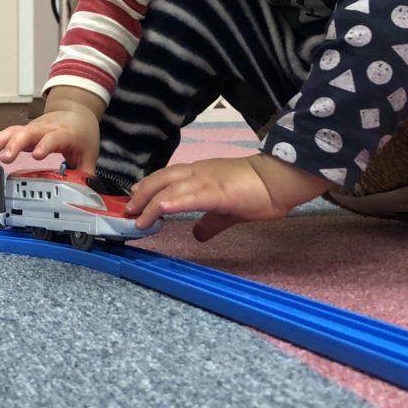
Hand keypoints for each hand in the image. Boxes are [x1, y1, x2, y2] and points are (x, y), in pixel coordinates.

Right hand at [0, 87, 103, 170]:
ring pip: (15, 132)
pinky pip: (7, 133)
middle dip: (15, 144)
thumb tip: (85, 193)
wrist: (76, 114)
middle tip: (5, 157)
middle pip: (29, 133)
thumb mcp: (89, 154)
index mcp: (64, 134)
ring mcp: (33, 129)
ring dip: (0, 141)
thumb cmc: (80, 135)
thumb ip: (85, 174)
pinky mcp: (23, 131)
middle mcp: (46, 129)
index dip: (45, 145)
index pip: (54, 138)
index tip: (36, 155)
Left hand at [125, 154, 332, 241]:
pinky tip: (160, 209)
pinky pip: (190, 196)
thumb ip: (210, 222)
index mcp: (200, 174)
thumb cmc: (257, 191)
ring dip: (151, 201)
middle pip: (162, 179)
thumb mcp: (227, 209)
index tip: (135, 200)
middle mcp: (198, 172)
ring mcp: (207, 180)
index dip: (149, 188)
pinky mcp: (217, 192)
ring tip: (137, 217)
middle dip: (142, 194)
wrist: (280, 179)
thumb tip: (198, 235)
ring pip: (170, 187)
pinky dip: (172, 201)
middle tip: (128, 210)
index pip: (167, 177)